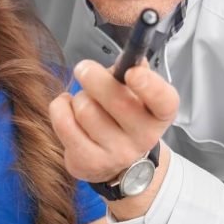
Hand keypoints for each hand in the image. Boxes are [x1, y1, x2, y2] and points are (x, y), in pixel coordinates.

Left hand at [49, 60, 178, 184]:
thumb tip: (127, 60)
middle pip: (115, 99)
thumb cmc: (127, 116)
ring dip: (78, 97)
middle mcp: (143, 138)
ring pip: (85, 108)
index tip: (131, 72)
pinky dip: (60, 108)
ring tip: (84, 100)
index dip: (148, 85)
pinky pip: (63, 123)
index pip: (163, 101)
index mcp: (160, 115)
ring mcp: (115, 154)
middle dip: (93, 76)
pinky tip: (69, 109)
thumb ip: (136, 71)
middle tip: (84, 68)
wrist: (120, 163)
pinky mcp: (87, 163)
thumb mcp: (139, 94)